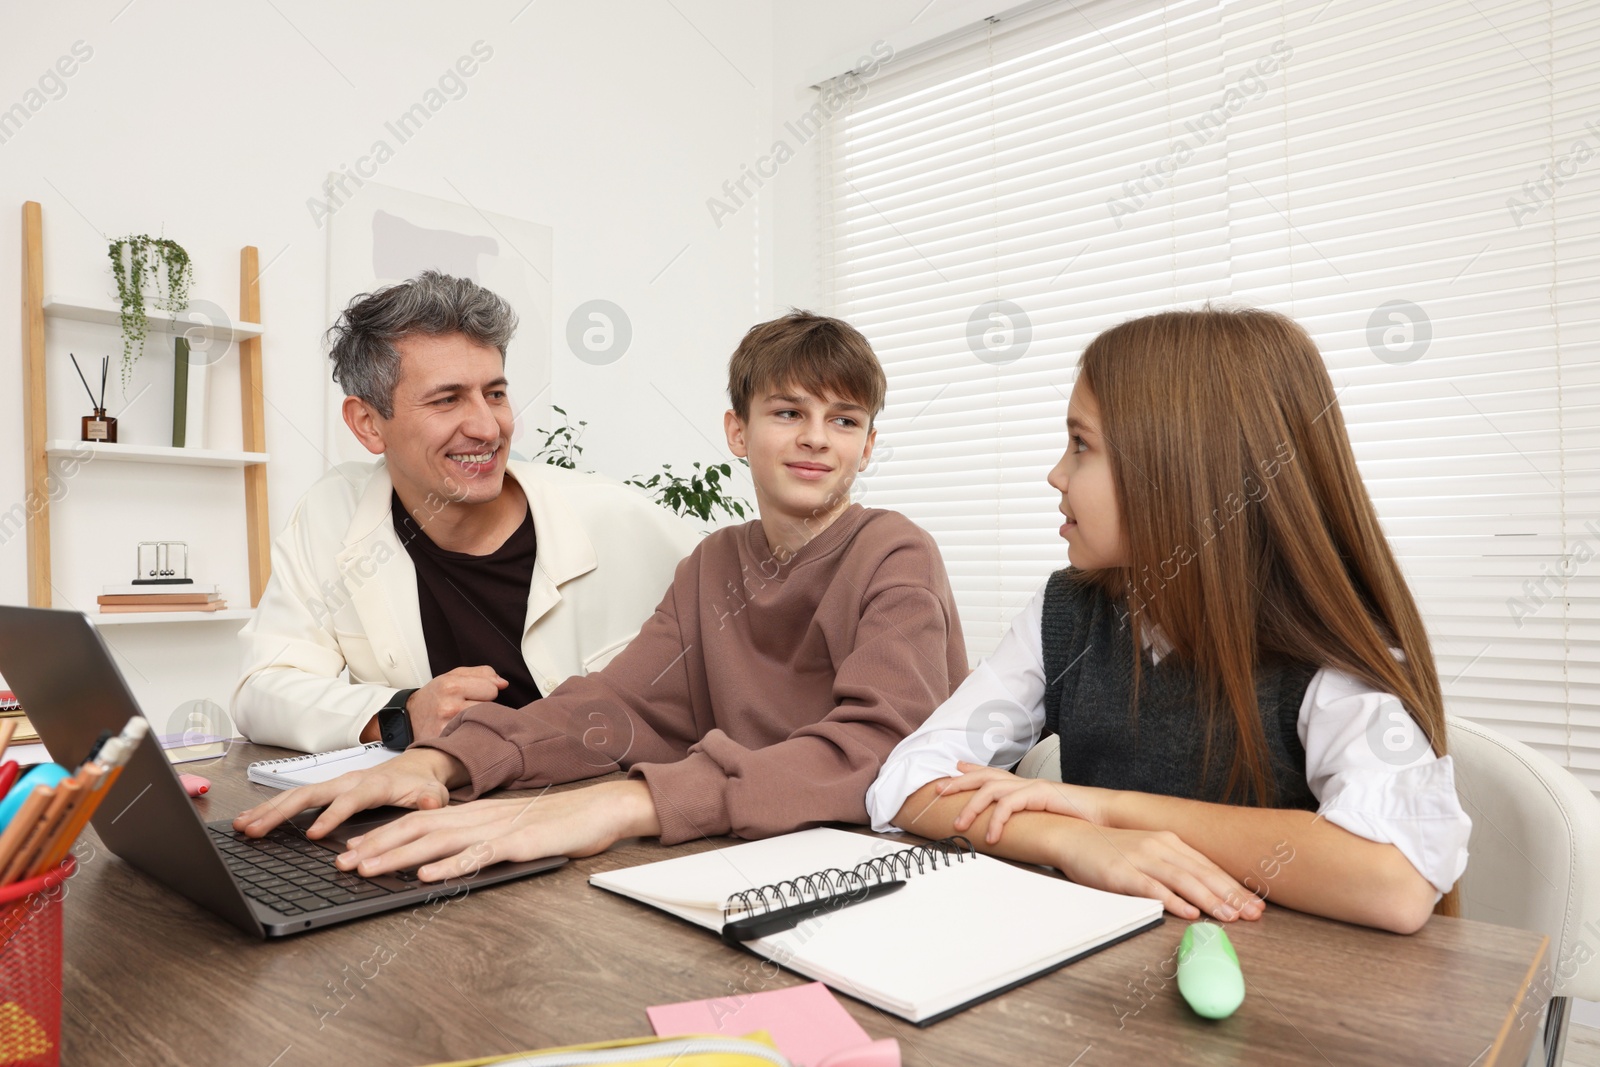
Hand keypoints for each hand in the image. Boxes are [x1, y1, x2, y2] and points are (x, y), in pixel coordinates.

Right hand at [232, 747, 465, 838]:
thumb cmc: (422, 783)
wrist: (417, 766)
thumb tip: (431, 802)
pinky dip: (271, 808)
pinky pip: (295, 798)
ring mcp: (334, 784)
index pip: (349, 800)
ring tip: (242, 826)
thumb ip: (432, 799)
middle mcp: (348, 780)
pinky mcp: (326, 790)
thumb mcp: (434, 792)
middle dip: (281, 812)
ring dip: (268, 810)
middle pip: (310, 794)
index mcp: (373, 784)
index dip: (332, 816)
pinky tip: (251, 821)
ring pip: (295, 794)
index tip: (313, 835)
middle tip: (256, 830)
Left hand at [335, 780, 662, 881]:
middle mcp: (479, 817)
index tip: (351, 850)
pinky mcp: (518, 843)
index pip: (419, 821)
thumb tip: (446, 856)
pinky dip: (450, 866)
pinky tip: (427, 877)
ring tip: (368, 868)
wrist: (599, 809)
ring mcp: (498, 828)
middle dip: (377, 846)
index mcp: (474, 813)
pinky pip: (478, 855)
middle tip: (342, 863)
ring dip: (400, 856)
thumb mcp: (509, 829)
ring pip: (438, 841)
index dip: (382, 835)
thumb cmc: (557, 823)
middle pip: (418, 829)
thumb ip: (478, 839)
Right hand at [406, 666, 508, 741]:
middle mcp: (449, 706)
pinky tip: (462, 732)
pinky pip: (472, 738)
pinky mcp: (446, 743)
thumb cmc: (435, 695)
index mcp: (451, 686)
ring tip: (466, 719)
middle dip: (483, 707)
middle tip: (468, 708)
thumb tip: (503, 683)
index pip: (491, 689)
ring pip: (483, 723)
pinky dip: (471, 735)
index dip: (486, 691)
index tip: (475, 694)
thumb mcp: (453, 676)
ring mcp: (447, 727)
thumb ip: (481, 673)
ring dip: (478, 722)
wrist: (408, 717)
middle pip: (489, 707)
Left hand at [938, 762, 1118, 838]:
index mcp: (1025, 786)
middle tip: (936, 791)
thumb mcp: (1045, 819)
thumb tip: (1010, 831)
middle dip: (958, 782)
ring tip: (959, 826)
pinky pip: (1012, 804)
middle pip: (984, 776)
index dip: (970, 770)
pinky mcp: (1042, 795)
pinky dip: (998, 820)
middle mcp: (1026, 782)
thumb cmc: (1078, 820)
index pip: (992, 773)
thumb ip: (1026, 819)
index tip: (951, 770)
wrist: (1107, 816)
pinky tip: (992, 837)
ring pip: (992, 789)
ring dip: (972, 807)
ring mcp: (1033, 786)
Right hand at [1051, 818, 1263, 921]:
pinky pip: (1152, 888)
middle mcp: (1159, 847)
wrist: (1072, 836)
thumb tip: (1202, 889)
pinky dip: (1173, 901)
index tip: (1255, 903)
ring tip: (1230, 917)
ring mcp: (1141, 858)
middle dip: (1232, 896)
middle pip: (1202, 873)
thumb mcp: (1147, 850)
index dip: (1234, 886)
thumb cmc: (1110, 849)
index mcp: (1169, 841)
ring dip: (1209, 900)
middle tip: (1254, 914)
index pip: (1209, 866)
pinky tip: (1188, 912)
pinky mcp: (1122, 873)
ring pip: (1183, 880)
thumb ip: (1173, 865)